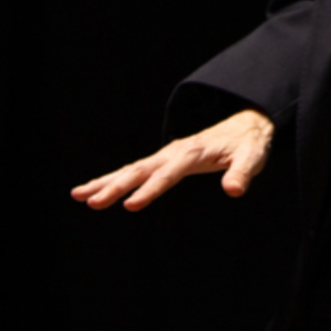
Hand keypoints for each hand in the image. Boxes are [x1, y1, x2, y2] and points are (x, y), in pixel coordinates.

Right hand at [70, 108, 273, 211]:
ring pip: (129, 169)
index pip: (167, 174)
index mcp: (191, 153)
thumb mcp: (252, 158)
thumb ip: (242, 173)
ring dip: (105, 182)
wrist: (245, 125)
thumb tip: (234, 191)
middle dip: (115, 187)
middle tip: (93, 203)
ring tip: (77, 195)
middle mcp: (172, 152)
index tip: (131, 205)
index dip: (150, 190)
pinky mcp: (162, 161)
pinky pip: (134, 171)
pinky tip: (94, 190)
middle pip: (139, 171)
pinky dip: (112, 179)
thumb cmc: (249, 144)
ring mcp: (165, 155)